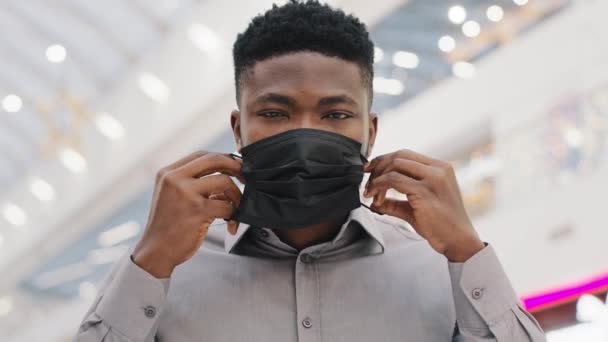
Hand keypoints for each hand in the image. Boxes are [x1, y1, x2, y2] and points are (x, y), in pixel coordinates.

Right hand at [132, 151, 242, 277]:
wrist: (156, 252)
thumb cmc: (169, 226)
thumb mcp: (173, 196)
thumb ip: (194, 183)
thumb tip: (226, 175)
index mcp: (168, 173)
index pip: (202, 155)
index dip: (223, 159)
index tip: (235, 168)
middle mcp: (175, 179)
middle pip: (215, 160)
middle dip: (236, 167)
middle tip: (245, 179)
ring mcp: (185, 193)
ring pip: (224, 181)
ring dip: (236, 195)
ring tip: (234, 209)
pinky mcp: (196, 210)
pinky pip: (226, 205)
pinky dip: (234, 215)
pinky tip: (230, 224)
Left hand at [364, 149, 484, 261]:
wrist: (459, 241)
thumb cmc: (442, 226)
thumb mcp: (416, 208)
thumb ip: (396, 202)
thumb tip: (375, 202)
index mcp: (440, 168)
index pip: (406, 155)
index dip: (384, 160)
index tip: (370, 171)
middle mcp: (438, 169)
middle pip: (398, 156)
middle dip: (377, 167)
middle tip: (367, 184)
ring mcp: (432, 178)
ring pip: (394, 165)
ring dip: (377, 179)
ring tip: (371, 195)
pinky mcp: (424, 190)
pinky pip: (393, 180)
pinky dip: (380, 187)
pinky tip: (377, 199)